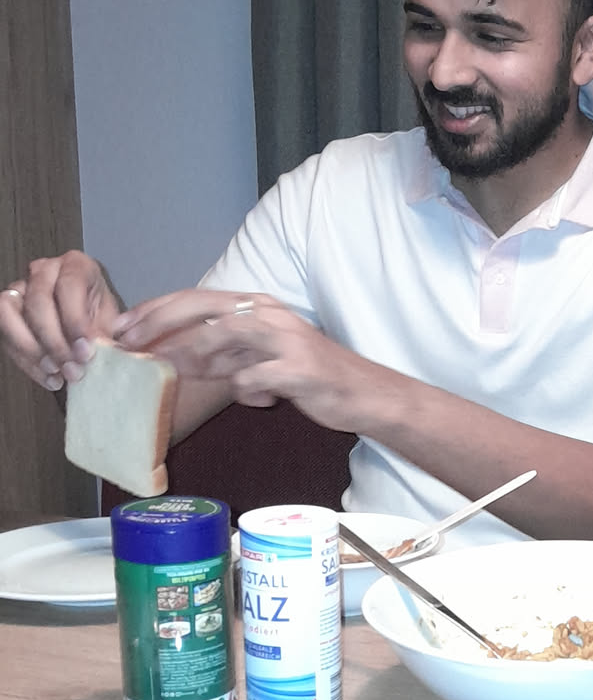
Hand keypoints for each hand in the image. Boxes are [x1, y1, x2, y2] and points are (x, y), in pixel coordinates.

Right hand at [0, 253, 121, 389]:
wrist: (87, 326)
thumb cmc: (100, 319)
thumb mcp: (112, 323)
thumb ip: (106, 334)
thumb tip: (100, 349)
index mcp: (76, 266)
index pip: (69, 287)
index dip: (75, 321)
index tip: (85, 351)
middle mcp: (44, 271)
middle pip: (37, 302)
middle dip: (54, 342)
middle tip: (72, 369)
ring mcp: (21, 288)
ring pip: (9, 312)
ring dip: (31, 348)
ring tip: (56, 373)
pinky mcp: (8, 311)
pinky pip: (5, 333)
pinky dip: (25, 361)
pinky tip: (48, 378)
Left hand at [114, 288, 370, 429]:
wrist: (363, 393)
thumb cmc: (308, 376)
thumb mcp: (259, 358)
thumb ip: (221, 354)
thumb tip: (171, 357)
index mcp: (258, 306)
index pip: (196, 298)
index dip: (156, 310)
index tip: (123, 327)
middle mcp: (269, 313)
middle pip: (202, 308)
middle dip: (158, 323)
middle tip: (128, 343)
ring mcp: (285, 339)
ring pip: (222, 336)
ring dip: (190, 355)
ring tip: (170, 370)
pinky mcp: (298, 368)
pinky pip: (252, 378)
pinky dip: (246, 392)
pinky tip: (265, 401)